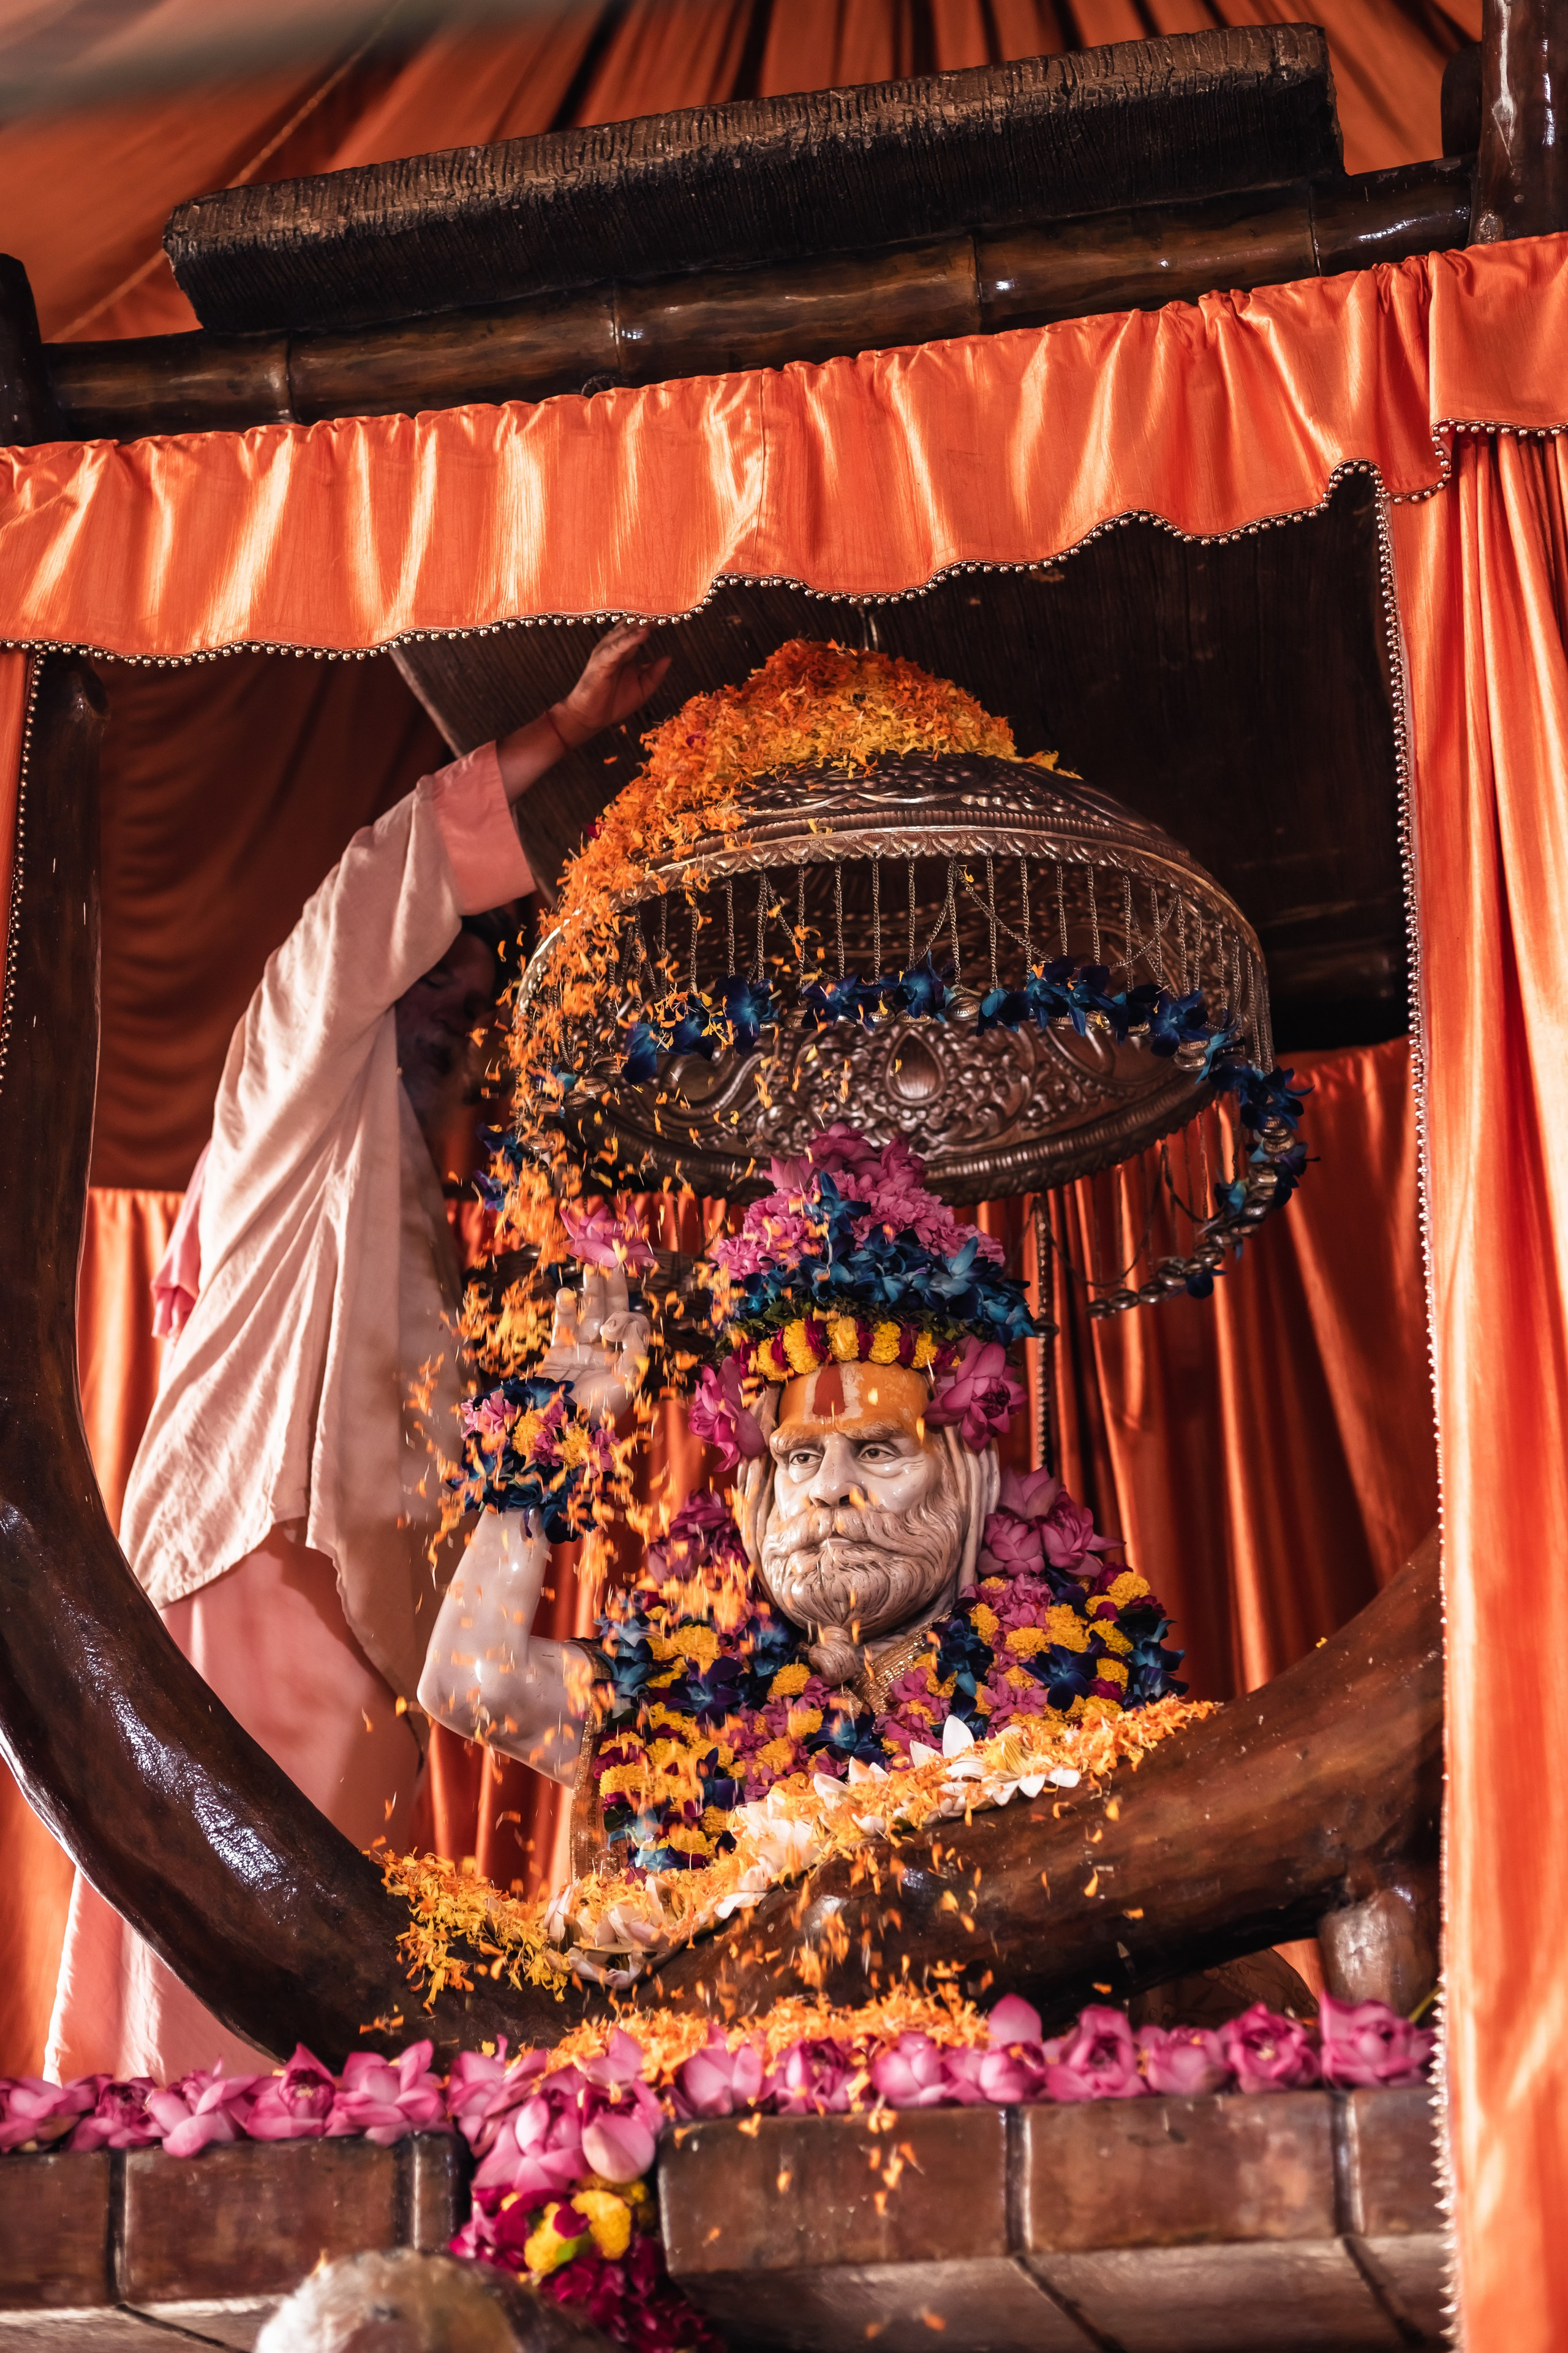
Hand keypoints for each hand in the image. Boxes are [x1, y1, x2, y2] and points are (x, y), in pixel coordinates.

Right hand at [536, 1262, 650, 1423]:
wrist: (563, 1425)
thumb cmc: (599, 1407)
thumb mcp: (628, 1381)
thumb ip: (635, 1349)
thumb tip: (632, 1323)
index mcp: (626, 1357)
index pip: (633, 1324)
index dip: (628, 1318)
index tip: (614, 1328)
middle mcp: (606, 1349)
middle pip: (612, 1310)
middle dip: (612, 1287)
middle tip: (611, 1260)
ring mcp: (582, 1348)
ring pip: (589, 1312)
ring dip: (590, 1290)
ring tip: (589, 1268)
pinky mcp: (559, 1350)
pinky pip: (563, 1324)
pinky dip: (564, 1309)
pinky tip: (565, 1293)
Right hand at [554, 622, 670, 744]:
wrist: (590, 718)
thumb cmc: (613, 703)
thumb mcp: (642, 689)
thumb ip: (655, 674)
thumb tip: (669, 657)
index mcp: (624, 650)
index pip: (639, 629)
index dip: (654, 621)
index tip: (671, 612)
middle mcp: (614, 646)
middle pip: (632, 625)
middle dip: (649, 616)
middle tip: (667, 604)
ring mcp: (607, 652)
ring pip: (625, 632)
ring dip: (641, 623)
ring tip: (658, 613)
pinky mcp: (601, 661)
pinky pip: (618, 647)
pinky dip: (630, 639)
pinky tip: (643, 633)